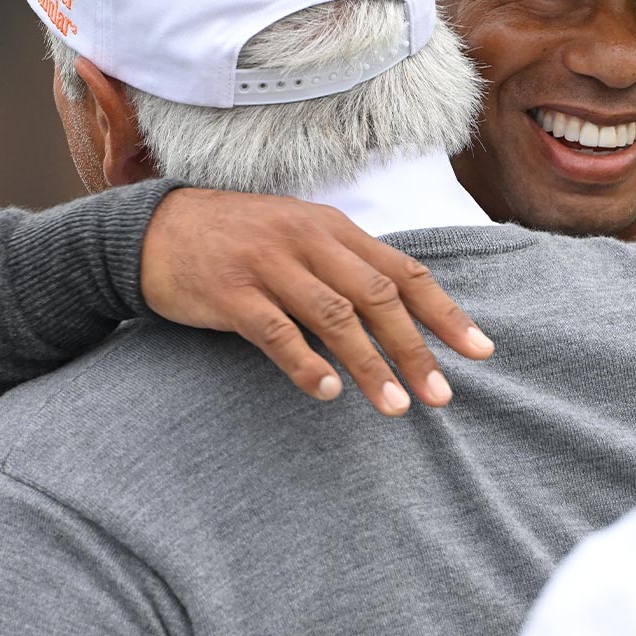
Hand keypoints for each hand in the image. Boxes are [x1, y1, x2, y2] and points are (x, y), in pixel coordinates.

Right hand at [139, 188, 493, 415]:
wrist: (155, 228)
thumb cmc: (239, 240)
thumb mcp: (299, 237)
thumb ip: (346, 267)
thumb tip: (405, 313)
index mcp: (333, 228)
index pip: (402, 272)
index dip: (444, 313)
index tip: (480, 351)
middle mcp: (307, 241)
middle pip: (377, 297)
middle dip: (416, 349)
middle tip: (443, 395)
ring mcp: (268, 264)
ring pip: (334, 317)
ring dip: (371, 364)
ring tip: (397, 407)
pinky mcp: (230, 292)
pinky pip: (276, 332)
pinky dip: (306, 364)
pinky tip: (329, 393)